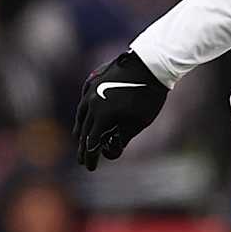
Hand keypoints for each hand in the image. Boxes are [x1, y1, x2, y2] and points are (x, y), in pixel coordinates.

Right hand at [74, 50, 166, 169]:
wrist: (149, 64)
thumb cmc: (148, 96)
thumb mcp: (140, 122)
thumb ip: (123, 138)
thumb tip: (110, 150)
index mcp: (102, 116)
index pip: (92, 142)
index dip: (90, 157)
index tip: (89, 167)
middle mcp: (92, 103)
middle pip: (84, 130)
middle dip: (84, 147)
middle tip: (83, 159)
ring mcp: (91, 90)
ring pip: (81, 114)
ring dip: (81, 129)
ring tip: (81, 139)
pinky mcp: (93, 81)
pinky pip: (84, 100)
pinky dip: (84, 112)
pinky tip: (85, 115)